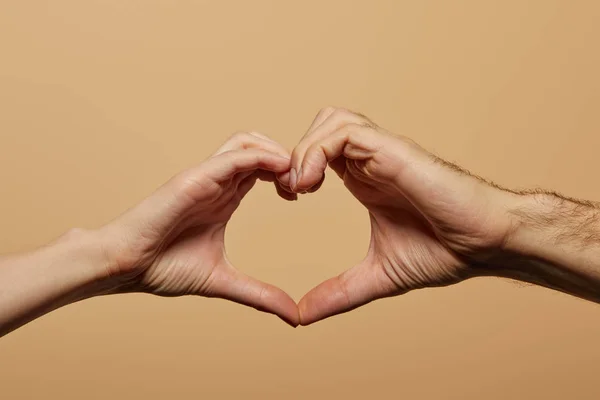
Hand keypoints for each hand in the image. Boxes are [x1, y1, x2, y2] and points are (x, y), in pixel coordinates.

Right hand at [100, 132, 299, 326]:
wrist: (126, 267)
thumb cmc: (163, 268)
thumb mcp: (224, 281)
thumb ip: (259, 294)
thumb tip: (293, 316)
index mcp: (225, 198)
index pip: (263, 169)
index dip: (287, 175)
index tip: (302, 196)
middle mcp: (217, 182)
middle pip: (260, 147)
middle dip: (288, 160)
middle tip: (304, 185)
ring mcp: (206, 177)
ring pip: (248, 142)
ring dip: (276, 153)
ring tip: (293, 178)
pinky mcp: (195, 178)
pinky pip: (234, 156)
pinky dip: (261, 157)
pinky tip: (280, 171)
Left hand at [283, 107, 517, 324]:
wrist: (485, 244)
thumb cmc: (443, 251)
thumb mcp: (376, 274)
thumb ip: (339, 292)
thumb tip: (302, 316)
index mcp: (365, 178)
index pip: (319, 150)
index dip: (295, 166)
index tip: (287, 198)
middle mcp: (372, 159)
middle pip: (320, 126)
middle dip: (294, 152)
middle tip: (288, 191)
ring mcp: (383, 152)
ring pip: (330, 120)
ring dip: (304, 149)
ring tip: (299, 188)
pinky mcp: (394, 151)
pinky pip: (345, 132)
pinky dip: (318, 151)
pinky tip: (313, 184)